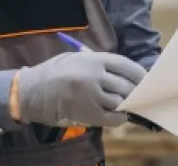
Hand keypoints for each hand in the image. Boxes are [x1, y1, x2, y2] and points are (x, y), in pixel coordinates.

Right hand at [16, 52, 145, 127]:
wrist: (31, 91)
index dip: (139, 73)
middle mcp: (96, 75)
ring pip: (120, 101)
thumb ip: (97, 62)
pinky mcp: (88, 112)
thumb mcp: (75, 58)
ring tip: (125, 105)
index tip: (146, 79)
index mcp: (94, 59)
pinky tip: (119, 116)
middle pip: (126, 85)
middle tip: (138, 96)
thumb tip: (121, 71)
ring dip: (125, 105)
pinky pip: (113, 118)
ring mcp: (92, 94)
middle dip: (134, 92)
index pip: (125, 65)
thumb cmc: (53, 72)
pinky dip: (119, 118)